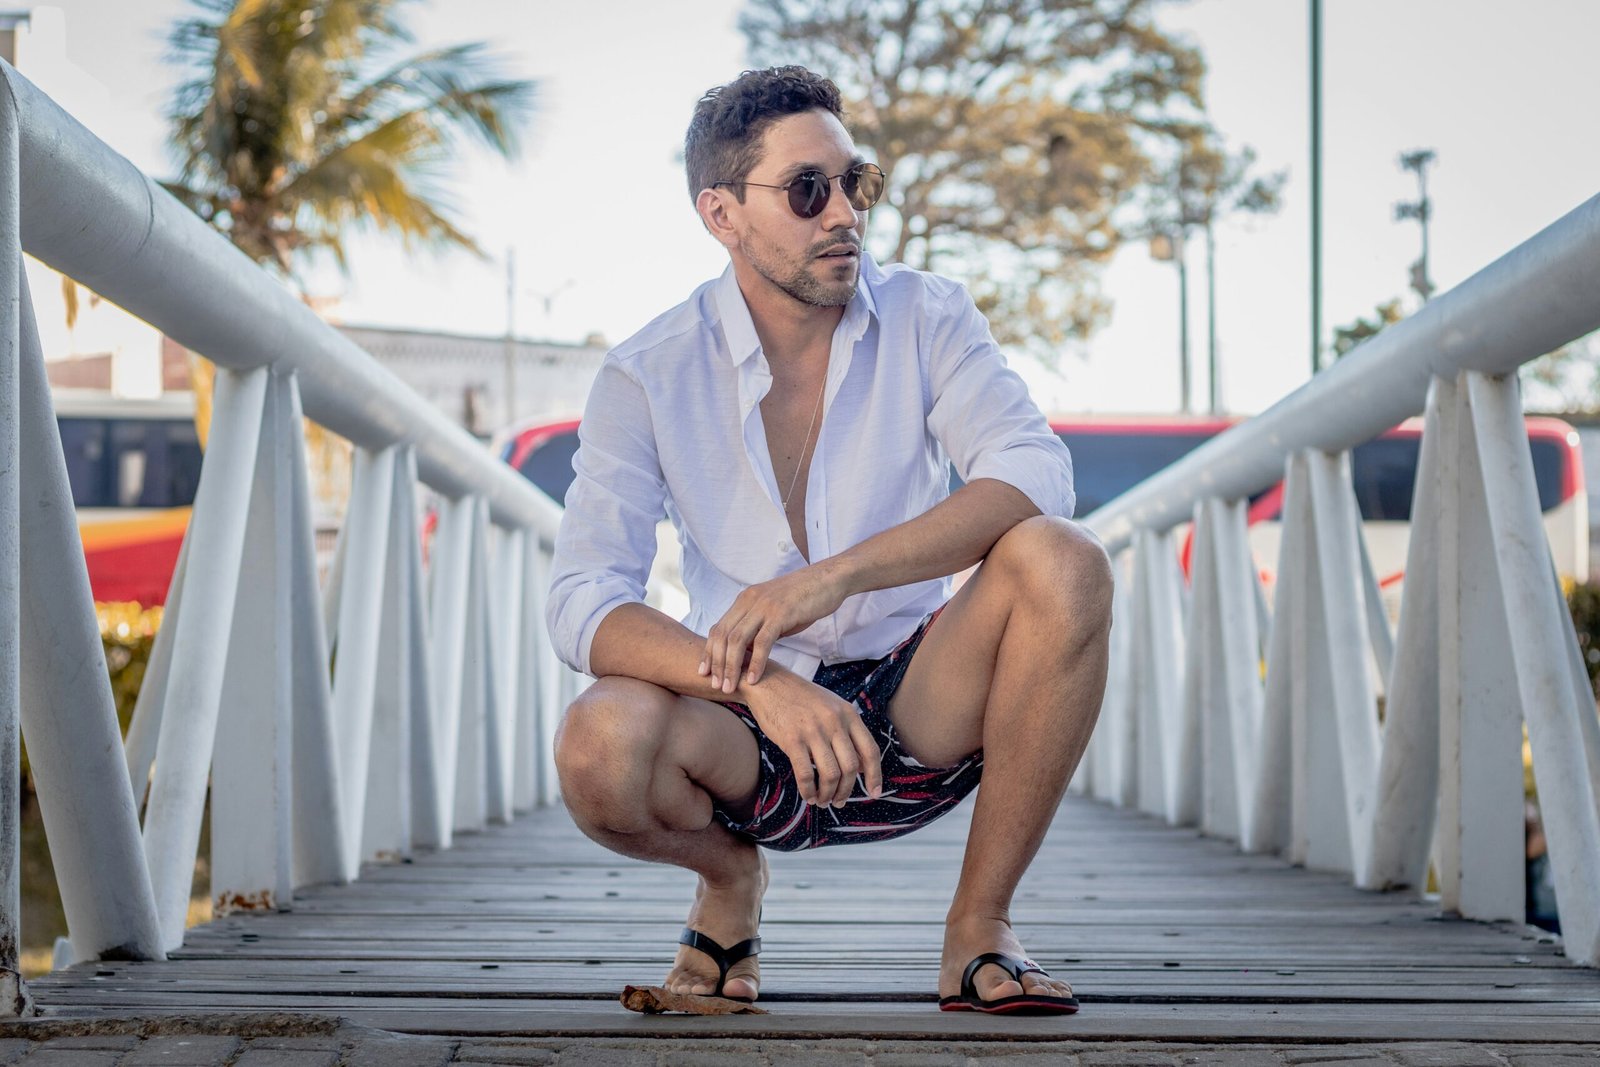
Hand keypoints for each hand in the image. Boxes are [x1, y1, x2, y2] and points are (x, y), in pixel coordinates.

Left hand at [698, 562, 847, 691]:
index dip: (709, 652)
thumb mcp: (775, 612)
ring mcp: (764, 606)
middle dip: (717, 664)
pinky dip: (756, 663)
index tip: (705, 673)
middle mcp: (749, 601)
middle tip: (716, 686)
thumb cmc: (805, 598)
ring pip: (738, 640)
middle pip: (723, 636)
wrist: (829, 579)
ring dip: (731, 667)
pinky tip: (754, 679)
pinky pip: (762, 642)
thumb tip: (749, 652)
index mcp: (745, 600)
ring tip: (730, 687)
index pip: (718, 629)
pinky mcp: (780, 613)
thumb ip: (759, 628)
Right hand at [742, 671, 881, 806]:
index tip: (875, 793)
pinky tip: (808, 795)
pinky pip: (806, 774)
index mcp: (848, 714)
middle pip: (850, 768)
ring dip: (828, 794)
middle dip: (846, 790)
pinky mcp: (792, 739)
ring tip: (822, 801)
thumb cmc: (801, 698)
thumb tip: (862, 766)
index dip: (875, 775)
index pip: (870, 750)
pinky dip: (809, 791)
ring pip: (830, 774)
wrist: (769, 683)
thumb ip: (848, 731)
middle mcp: (834, 722)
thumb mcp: (831, 707)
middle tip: (838, 802)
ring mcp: (813, 730)